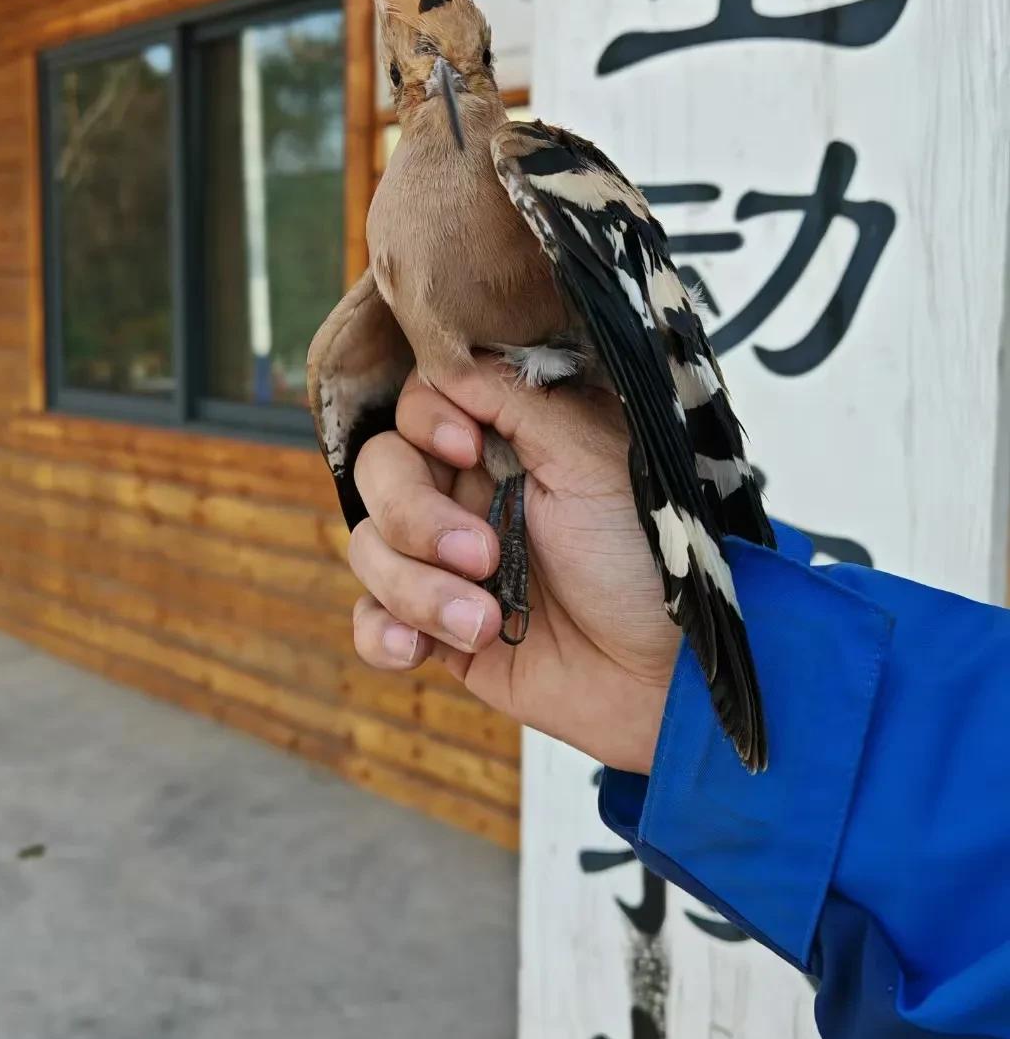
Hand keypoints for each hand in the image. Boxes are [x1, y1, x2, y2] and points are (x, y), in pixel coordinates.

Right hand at [347, 358, 681, 773]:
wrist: (669, 677)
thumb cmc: (647, 557)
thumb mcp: (593, 456)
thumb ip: (516, 397)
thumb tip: (444, 361)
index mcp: (506, 443)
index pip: (417, 406)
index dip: (425, 424)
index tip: (468, 448)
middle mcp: (469, 494)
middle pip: (380, 472)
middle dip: (414, 516)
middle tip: (483, 555)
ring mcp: (448, 565)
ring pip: (369, 548)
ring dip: (415, 589)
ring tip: (482, 622)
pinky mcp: (441, 631)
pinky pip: (371, 621)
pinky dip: (382, 633)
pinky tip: (420, 649)